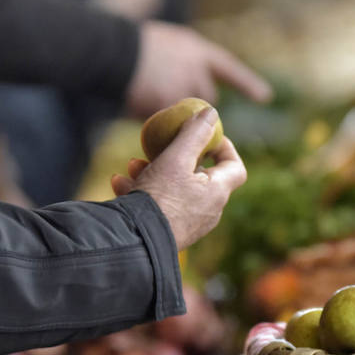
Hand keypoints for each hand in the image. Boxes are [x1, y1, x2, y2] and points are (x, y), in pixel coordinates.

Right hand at [111, 106, 246, 248]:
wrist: (136, 241)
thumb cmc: (160, 197)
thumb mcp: (175, 158)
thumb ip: (194, 133)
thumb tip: (211, 112)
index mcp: (217, 192)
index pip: (235, 167)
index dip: (225, 147)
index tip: (205, 135)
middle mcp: (208, 211)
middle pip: (200, 176)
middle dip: (178, 157)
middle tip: (161, 147)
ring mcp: (189, 224)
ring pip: (176, 190)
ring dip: (154, 173)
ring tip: (132, 165)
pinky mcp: (169, 232)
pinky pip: (160, 206)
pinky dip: (143, 192)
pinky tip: (119, 183)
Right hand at [125, 21, 272, 117]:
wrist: (113, 49)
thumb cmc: (135, 45)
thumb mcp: (167, 46)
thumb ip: (184, 65)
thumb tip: (192, 88)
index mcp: (198, 51)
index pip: (229, 70)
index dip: (247, 84)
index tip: (265, 97)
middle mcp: (196, 70)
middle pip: (207, 98)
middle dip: (195, 106)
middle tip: (173, 100)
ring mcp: (182, 89)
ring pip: (185, 116)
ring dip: (173, 114)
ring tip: (148, 95)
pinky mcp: (165, 106)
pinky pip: (163, 120)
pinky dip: (152, 117)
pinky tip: (137, 102)